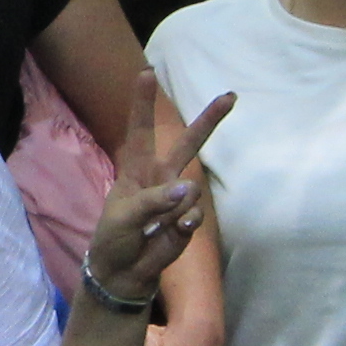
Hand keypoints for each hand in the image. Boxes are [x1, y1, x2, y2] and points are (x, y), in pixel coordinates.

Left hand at [82, 80, 234, 305]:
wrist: (124, 273)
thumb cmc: (114, 237)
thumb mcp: (123, 216)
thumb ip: (153, 200)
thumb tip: (187, 190)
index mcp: (137, 169)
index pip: (140, 130)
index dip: (143, 103)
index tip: (147, 73)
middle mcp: (161, 178)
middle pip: (188, 143)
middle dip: (208, 120)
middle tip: (231, 96)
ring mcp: (177, 198)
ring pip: (192, 187)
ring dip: (176, 205)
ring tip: (158, 224)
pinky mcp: (188, 219)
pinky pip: (194, 213)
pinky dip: (185, 222)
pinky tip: (174, 231)